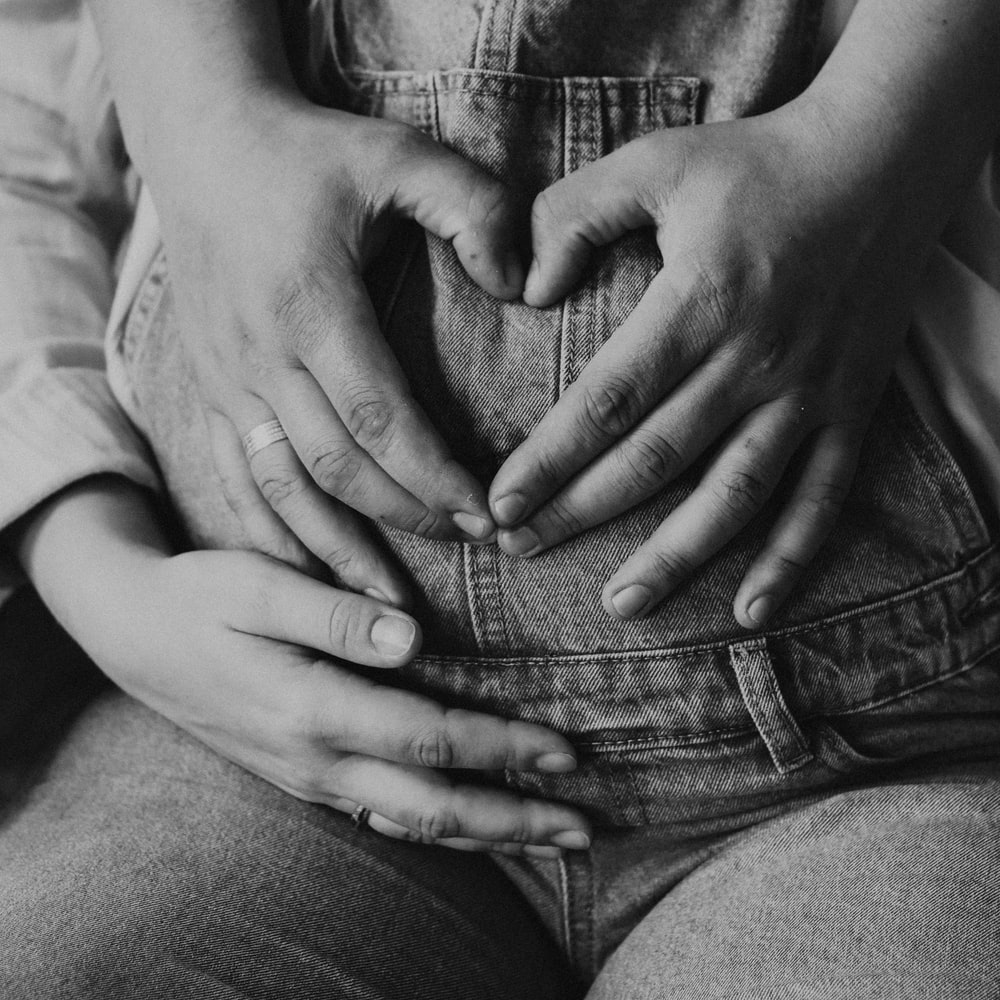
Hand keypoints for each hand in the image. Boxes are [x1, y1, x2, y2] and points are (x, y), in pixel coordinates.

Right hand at [19, 481, 589, 857]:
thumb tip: (412, 638)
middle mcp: (316, 758)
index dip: (500, 748)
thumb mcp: (256, 587)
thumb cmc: (199, 599)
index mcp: (311, 707)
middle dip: (512, 818)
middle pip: (432, 804)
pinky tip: (474, 826)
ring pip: (412, 820)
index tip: (564, 751)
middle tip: (584, 827)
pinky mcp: (306, 773)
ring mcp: (309, 775)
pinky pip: (383, 813)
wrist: (134, 634)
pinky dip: (440, 824)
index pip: (428, 737)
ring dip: (486, 831)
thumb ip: (334, 613)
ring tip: (548, 836)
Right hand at [145, 92, 525, 598]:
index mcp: (311, 306)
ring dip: (338, 550)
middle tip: (470, 545)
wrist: (203, 142)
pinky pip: (235, 481)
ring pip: (283, 490)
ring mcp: (228, 381)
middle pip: (338, 468)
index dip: (436, 477)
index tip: (489, 516)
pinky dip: (269, 537)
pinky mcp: (210, 391)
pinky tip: (305, 576)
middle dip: (408, 517)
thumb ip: (471, 208)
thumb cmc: (311, 153)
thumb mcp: (399, 155)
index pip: (381, 419)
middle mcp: (261, 357)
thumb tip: (520, 284)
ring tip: (390, 602)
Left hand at [490, 94, 932, 627]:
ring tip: (622, 605)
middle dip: (582, 513)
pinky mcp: (852, 410)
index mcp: (700, 300)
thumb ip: (574, 216)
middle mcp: (756, 359)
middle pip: (656, 458)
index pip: (607, 400)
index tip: (500, 505)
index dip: (549, 460)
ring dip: (676, 557)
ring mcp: (810, 393)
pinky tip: (750, 610)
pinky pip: (823, 499)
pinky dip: (790, 560)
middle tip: (521, 552)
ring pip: (735, 495)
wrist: (882, 161)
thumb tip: (525, 290)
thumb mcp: (654, 163)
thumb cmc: (756, 165)